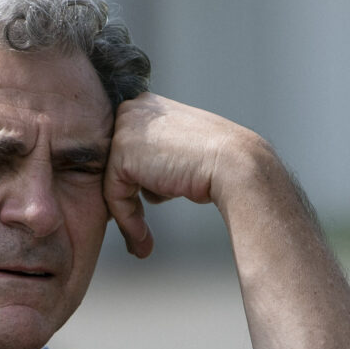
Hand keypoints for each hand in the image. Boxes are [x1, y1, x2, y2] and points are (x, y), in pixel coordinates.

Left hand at [103, 94, 272, 259]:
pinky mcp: (122, 152)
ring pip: (114, 183)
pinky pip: (115, 195)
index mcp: (147, 106)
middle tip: (137, 233)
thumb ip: (159, 160)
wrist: (235, 165)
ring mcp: (125, 128)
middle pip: (116, 166)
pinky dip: (127, 221)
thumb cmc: (218, 163)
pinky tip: (143, 239)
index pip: (126, 151)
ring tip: (142, 242)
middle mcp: (133, 110)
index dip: (132, 185)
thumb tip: (144, 187)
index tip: (139, 215)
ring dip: (127, 217)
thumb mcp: (182, 152)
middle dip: (125, 201)